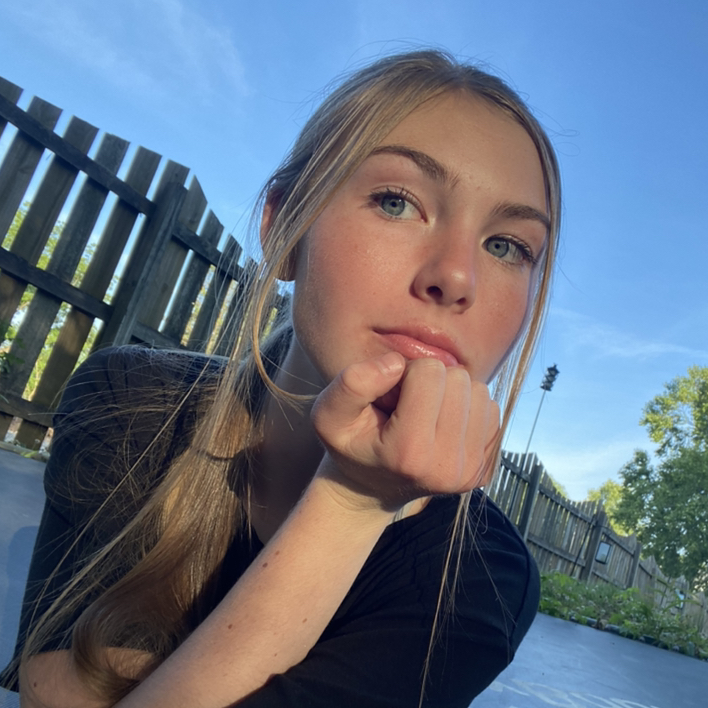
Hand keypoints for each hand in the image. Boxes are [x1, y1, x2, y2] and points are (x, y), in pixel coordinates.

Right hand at [311, 352, 499, 512]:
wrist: (371, 488)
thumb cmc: (350, 445)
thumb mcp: (328, 414)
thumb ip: (352, 383)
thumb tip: (397, 364)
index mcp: (409, 452)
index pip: (429, 372)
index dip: (406, 372)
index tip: (391, 397)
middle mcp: (447, 466)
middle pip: (458, 379)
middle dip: (432, 381)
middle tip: (408, 406)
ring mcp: (470, 471)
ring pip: (479, 391)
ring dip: (452, 394)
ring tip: (425, 415)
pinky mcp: (485, 471)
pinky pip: (491, 410)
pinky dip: (467, 410)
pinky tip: (442, 426)